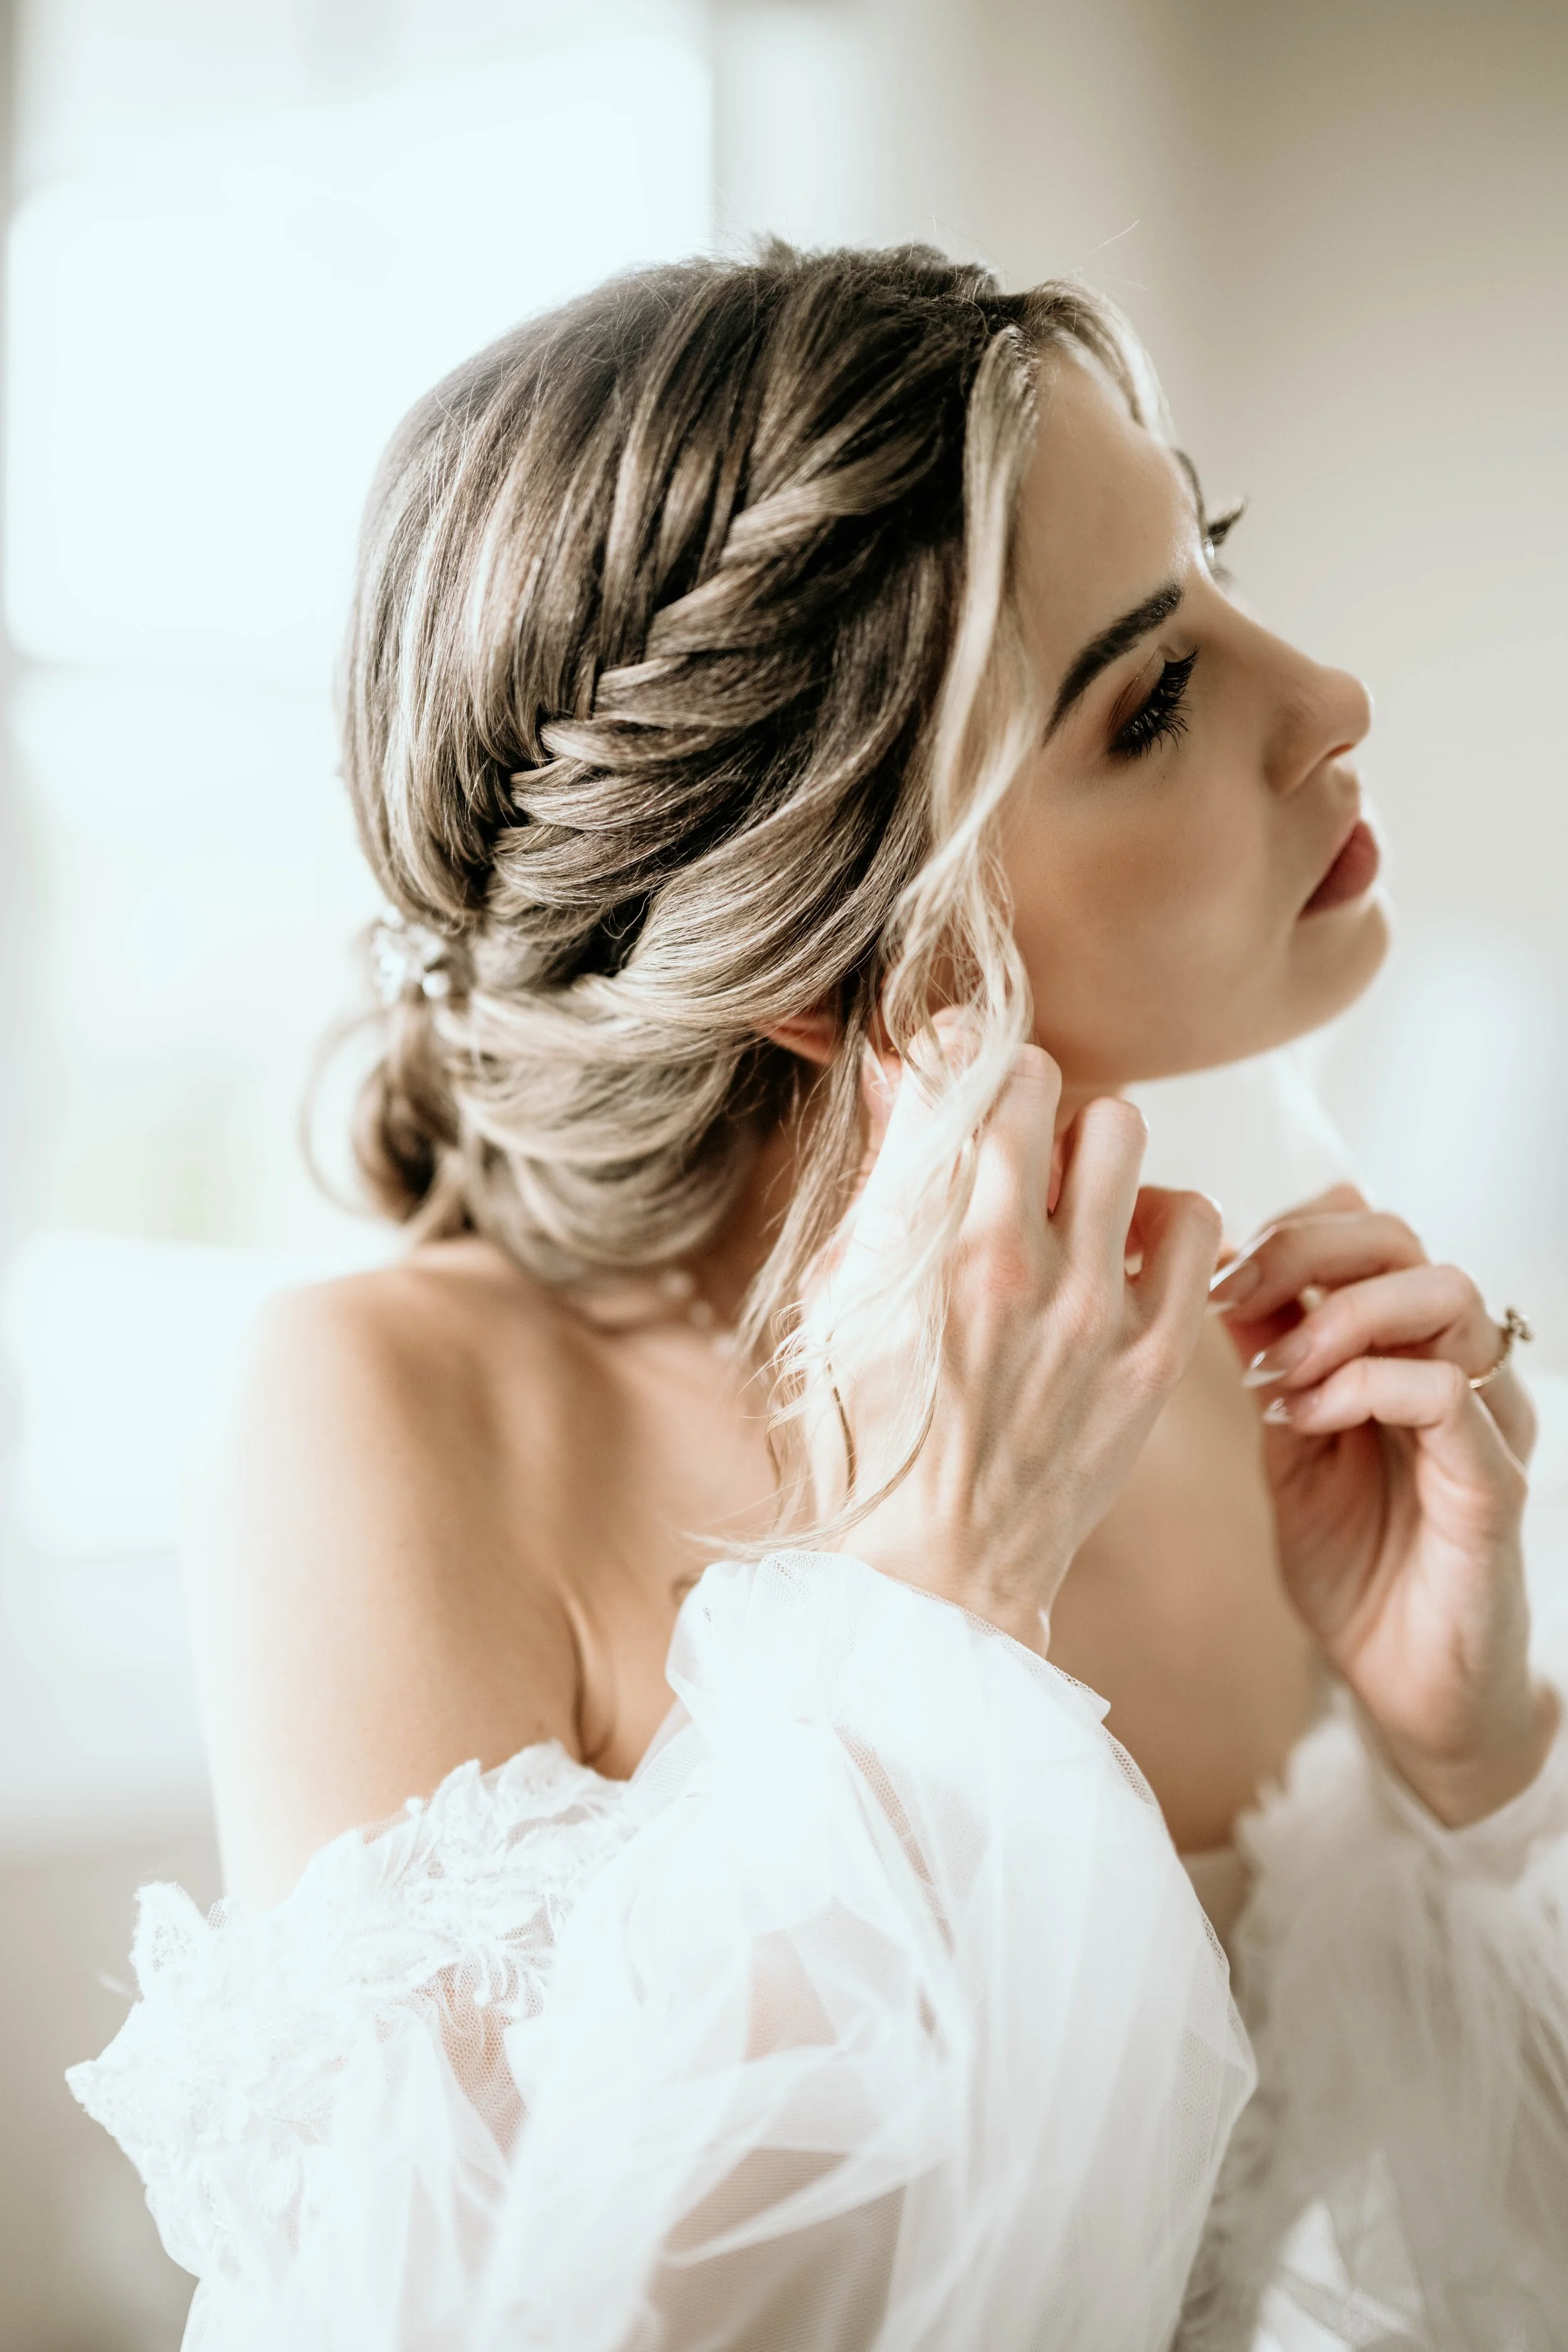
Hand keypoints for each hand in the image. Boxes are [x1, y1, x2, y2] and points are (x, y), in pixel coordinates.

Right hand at [807, 1023, 1222, 1651]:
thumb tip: (901, 1064)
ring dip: (1097, 1155)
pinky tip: (1123, 1257)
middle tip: (1014, 1150)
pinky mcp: (1155, 1357)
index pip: (967, 1072)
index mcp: (926, 1247)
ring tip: (1069, 1203)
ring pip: (1131, 1139)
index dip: (961, 1055)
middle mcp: (1020, 1265)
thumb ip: (883, 1177)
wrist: (931, 1572)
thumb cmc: (864, 1433)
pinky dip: (1160, 1225)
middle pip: (1061, 1091)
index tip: (957, 1071)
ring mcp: (1098, 1311)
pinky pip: (1193, 1226)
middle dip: (1033, 1103)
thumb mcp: (838, 1296)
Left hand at [1211, 1185, 1556, 1823]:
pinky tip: (1306, 1419)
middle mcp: (1457, 1365)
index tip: (1212, 1271)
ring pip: (1447, 1296)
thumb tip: (1214, 1272)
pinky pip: (1451, 1395)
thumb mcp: (1289, 1442)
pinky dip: (1368, 1387)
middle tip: (1231, 1298)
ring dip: (1339, 1317)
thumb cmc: (1354, 1562)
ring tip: (1274, 1373)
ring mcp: (1485, 1420)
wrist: (1404, 1682)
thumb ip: (1268, 1358)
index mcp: (1405, 1346)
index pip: (1366, 1229)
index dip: (1287, 1230)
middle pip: (1403, 1241)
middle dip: (1304, 1251)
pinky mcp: (1494, 1483)